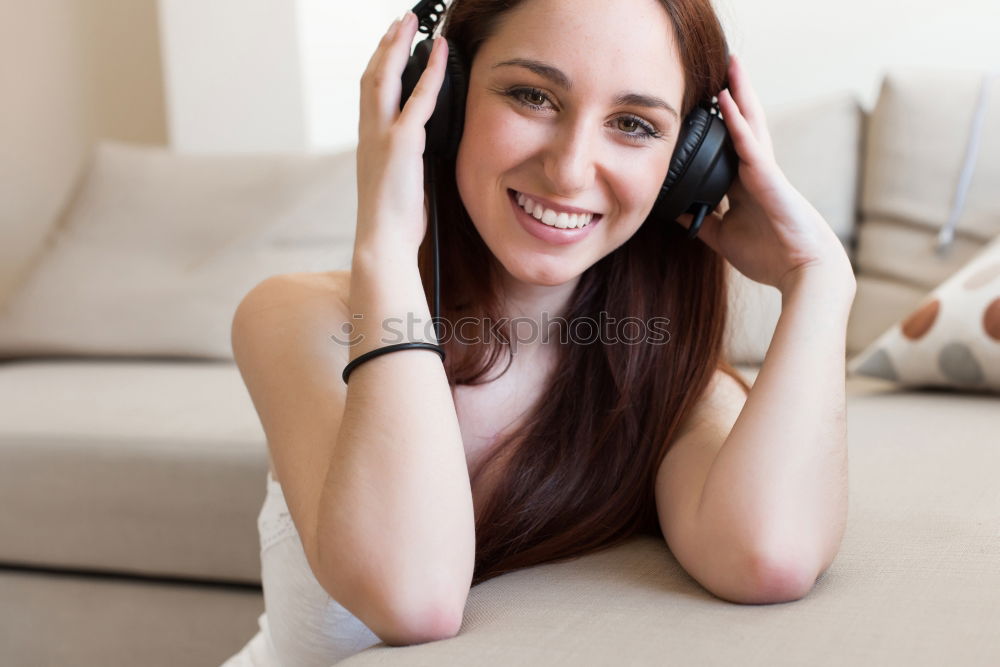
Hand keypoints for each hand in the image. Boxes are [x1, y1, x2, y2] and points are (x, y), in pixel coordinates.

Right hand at [355, 11, 447, 257]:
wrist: (383, 241)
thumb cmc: (394, 221)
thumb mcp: (400, 183)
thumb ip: (407, 160)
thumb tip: (422, 153)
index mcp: (369, 143)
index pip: (370, 93)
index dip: (380, 65)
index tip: (390, 45)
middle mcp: (369, 134)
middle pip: (372, 76)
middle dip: (386, 45)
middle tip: (401, 22)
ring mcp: (382, 136)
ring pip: (385, 78)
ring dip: (399, 47)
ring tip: (412, 23)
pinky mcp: (401, 144)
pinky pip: (418, 101)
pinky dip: (431, 74)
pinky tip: (441, 55)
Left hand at [676, 54, 853, 295]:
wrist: (802, 270)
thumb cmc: (770, 254)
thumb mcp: (723, 237)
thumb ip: (702, 221)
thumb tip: (675, 212)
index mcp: (744, 185)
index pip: (727, 145)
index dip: (719, 123)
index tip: (703, 102)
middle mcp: (755, 171)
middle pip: (742, 125)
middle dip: (734, 95)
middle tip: (724, 66)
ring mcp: (763, 170)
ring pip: (749, 123)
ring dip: (740, 92)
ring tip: (731, 64)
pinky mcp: (768, 176)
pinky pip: (749, 143)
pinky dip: (736, 120)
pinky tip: (726, 99)